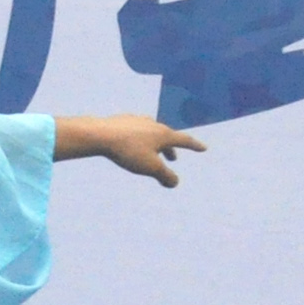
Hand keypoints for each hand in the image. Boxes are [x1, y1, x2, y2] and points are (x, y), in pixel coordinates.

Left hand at [54, 114, 204, 185]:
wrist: (100, 134)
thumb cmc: (128, 151)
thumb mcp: (151, 168)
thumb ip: (165, 176)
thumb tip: (174, 183)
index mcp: (164, 134)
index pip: (185, 140)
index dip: (195, 146)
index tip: (203, 148)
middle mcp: (153, 124)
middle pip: (167, 136)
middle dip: (171, 148)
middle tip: (173, 158)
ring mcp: (137, 121)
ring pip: (151, 132)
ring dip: (154, 143)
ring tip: (151, 152)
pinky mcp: (122, 121)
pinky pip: (135, 131)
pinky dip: (139, 139)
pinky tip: (130, 143)